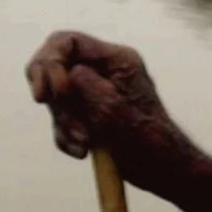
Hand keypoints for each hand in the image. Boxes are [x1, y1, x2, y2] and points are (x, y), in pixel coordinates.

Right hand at [25, 30, 199, 195]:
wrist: (162, 170)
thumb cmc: (145, 139)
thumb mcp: (109, 107)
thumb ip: (81, 82)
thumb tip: (63, 74)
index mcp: (116, 58)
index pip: (67, 42)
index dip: (49, 62)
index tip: (50, 95)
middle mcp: (104, 69)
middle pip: (56, 68)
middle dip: (58, 101)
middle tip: (72, 125)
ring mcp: (95, 91)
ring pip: (58, 98)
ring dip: (64, 123)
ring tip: (85, 143)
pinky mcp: (89, 113)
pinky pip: (62, 119)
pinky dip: (66, 136)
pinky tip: (82, 152)